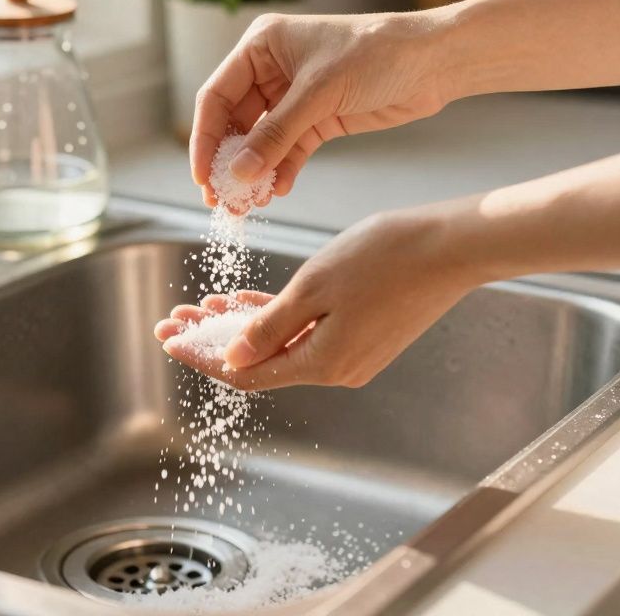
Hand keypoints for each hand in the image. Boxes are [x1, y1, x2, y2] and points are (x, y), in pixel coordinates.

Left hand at [154, 206, 484, 389]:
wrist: (451, 248)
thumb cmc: (385, 258)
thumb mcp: (314, 287)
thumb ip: (269, 326)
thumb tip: (232, 359)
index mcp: (321, 363)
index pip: (245, 372)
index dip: (202, 356)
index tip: (168, 339)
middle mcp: (335, 369)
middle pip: (259, 362)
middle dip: (213, 339)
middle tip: (175, 318)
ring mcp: (352, 354)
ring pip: (280, 345)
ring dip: (241, 327)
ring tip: (203, 305)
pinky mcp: (364, 336)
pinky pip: (306, 334)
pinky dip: (276, 319)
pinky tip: (247, 301)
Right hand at [190, 12, 455, 205]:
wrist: (433, 62)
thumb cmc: (377, 53)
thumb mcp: (319, 93)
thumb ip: (276, 135)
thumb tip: (237, 173)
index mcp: (261, 46)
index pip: (217, 96)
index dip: (205, 138)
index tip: (203, 176)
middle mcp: (271, 70)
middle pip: (235, 123)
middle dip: (228, 162)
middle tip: (221, 200)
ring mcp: (294, 97)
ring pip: (261, 141)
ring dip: (254, 172)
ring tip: (247, 204)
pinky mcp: (319, 119)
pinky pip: (289, 150)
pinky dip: (281, 171)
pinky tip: (277, 191)